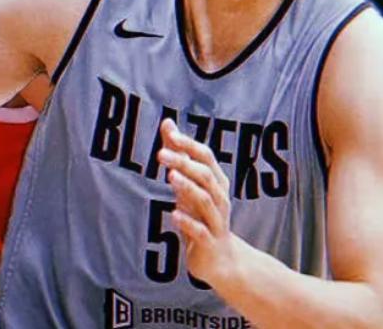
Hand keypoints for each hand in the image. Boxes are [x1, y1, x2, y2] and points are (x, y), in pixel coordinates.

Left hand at [157, 118, 238, 287]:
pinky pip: (200, 231)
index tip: (169, 133)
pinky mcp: (209, 242)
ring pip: (206, 200)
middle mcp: (220, 198)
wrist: (221, 260)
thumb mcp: (190, 183)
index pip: (206, 157)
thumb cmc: (202, 215)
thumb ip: (179, 154)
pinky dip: (188, 222)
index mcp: (217, 182)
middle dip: (184, 163)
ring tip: (170, 177)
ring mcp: (216, 221)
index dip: (189, 144)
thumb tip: (167, 122)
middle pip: (205, 176)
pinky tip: (173, 214)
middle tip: (161, 154)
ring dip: (188, 187)